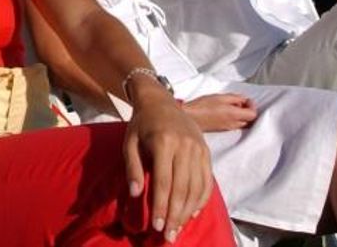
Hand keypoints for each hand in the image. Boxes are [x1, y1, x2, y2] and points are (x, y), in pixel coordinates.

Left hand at [123, 78, 212, 242]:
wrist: (161, 103)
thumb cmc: (141, 125)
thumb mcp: (129, 143)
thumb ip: (132, 168)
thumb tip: (136, 194)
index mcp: (164, 142)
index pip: (164, 181)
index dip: (161, 206)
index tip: (157, 226)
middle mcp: (185, 145)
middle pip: (183, 188)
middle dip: (175, 215)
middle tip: (169, 236)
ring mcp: (199, 148)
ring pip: (197, 187)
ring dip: (188, 211)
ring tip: (179, 228)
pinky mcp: (206, 152)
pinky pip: (207, 180)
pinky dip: (201, 199)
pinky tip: (192, 213)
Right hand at [183, 93, 256, 131]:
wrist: (189, 117)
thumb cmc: (202, 106)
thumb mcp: (221, 97)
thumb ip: (235, 98)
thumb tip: (244, 100)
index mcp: (234, 115)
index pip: (253, 114)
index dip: (252, 106)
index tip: (246, 100)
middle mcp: (233, 124)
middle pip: (249, 120)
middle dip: (248, 110)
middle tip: (241, 102)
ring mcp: (227, 128)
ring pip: (242, 123)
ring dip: (241, 115)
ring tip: (232, 106)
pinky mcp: (222, 129)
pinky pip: (234, 125)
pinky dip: (235, 118)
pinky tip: (226, 111)